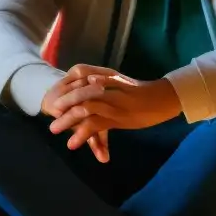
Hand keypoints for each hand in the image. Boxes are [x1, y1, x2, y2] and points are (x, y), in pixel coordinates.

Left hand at [47, 71, 182, 161]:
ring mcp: (112, 101)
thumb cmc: (143, 91)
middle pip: (78, 92)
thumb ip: (105, 80)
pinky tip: (74, 141)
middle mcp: (108, 85)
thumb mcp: (121, 82)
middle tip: (50, 113)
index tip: (55, 97)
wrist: (164, 97)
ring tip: (55, 130)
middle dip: (62, 104)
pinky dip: (83, 134)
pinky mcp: (118, 117)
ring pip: (84, 108)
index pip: (79, 74)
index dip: (65, 86)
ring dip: (67, 120)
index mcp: (107, 74)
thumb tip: (88, 81)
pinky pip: (96, 125)